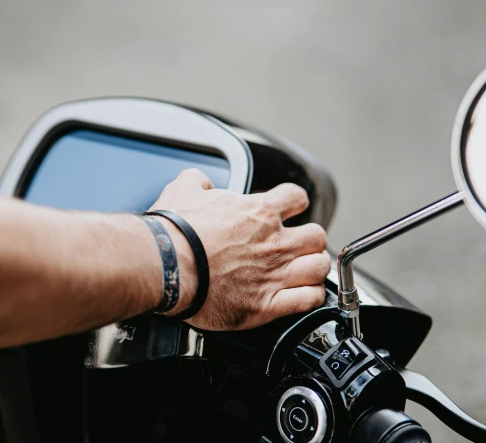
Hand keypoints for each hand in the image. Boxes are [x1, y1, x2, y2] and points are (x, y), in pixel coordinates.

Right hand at [150, 169, 329, 330]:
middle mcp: (274, 242)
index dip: (294, 202)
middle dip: (308, 239)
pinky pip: (309, 300)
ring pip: (319, 267)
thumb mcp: (183, 191)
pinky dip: (311, 296)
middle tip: (295, 244)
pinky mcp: (268, 305)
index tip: (288, 210)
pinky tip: (303, 294)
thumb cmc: (174, 233)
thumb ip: (197, 181)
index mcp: (259, 212)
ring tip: (303, 270)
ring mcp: (274, 274)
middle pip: (316, 236)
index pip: (297, 197)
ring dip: (313, 267)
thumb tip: (199, 181)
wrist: (167, 267)